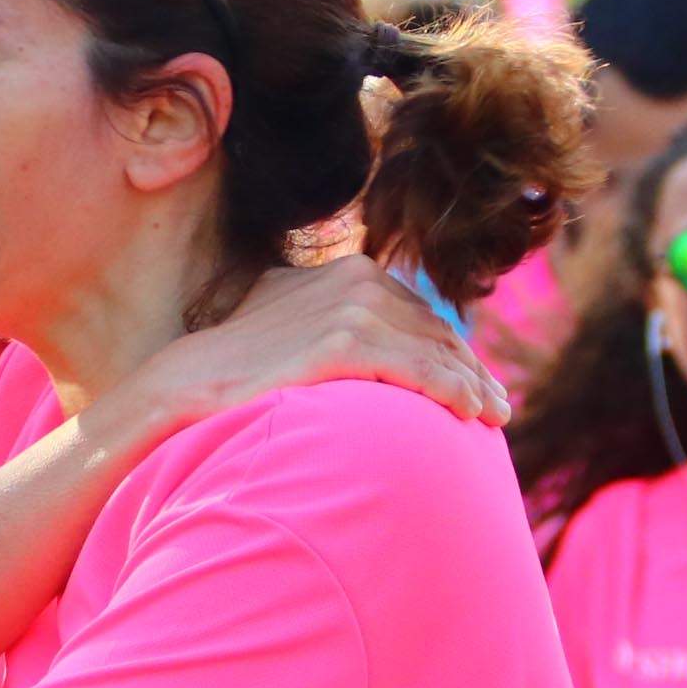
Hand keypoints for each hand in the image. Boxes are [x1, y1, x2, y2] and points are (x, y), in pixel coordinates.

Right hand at [126, 254, 510, 432]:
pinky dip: (450, 388)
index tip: (473, 380)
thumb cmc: (235, 365)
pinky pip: (416, 368)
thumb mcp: (287, 324)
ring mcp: (350, 308)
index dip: (450, 347)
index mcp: (349, 273)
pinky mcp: (344, 342)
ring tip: (493, 415)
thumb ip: (326, 321)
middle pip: (435, 328)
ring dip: (471, 382)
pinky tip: (470, 411)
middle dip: (470, 367)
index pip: (417, 312)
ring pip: (434, 348)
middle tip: (497, 405)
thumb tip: (354, 343)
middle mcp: (356, 280)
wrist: (189, 383)